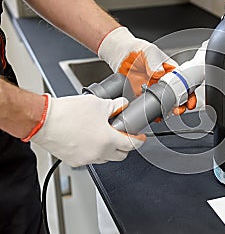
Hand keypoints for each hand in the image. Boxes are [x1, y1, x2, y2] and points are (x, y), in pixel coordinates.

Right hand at [29, 94, 144, 166]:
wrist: (43, 120)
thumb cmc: (67, 113)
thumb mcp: (97, 103)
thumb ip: (115, 105)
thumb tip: (123, 105)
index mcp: (108, 140)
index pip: (132, 145)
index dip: (139, 140)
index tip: (140, 137)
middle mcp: (99, 153)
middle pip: (121, 155)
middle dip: (124, 146)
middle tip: (122, 135)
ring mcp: (86, 159)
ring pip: (106, 158)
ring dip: (109, 149)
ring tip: (102, 134)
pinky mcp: (75, 161)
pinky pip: (91, 159)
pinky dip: (94, 151)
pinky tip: (88, 139)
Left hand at [98, 26, 194, 114]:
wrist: (120, 54)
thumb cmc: (137, 49)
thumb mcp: (148, 51)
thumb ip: (154, 61)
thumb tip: (159, 72)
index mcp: (170, 70)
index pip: (184, 82)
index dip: (189, 92)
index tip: (190, 99)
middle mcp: (163, 81)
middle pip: (177, 96)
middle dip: (181, 105)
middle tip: (179, 109)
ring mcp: (153, 90)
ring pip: (165, 103)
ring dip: (168, 110)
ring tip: (168, 113)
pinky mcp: (143, 96)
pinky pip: (150, 107)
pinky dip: (154, 113)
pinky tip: (155, 115)